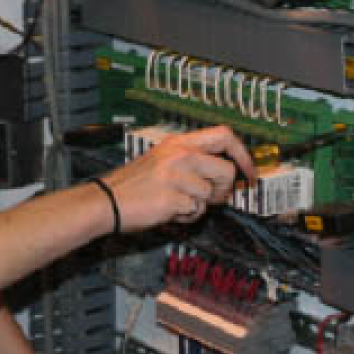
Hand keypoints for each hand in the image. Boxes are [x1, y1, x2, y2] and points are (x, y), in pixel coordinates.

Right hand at [103, 125, 253, 231]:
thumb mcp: (162, 159)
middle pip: (226, 170)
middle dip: (225, 190)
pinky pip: (196, 212)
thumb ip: (193, 161)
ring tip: (177, 204)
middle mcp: (179, 155)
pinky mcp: (172, 198)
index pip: (224, 135)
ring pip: (210, 195)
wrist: (105, 202)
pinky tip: (168, 212)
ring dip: (199, 206)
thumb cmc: (134, 185)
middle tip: (213, 198)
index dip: (242, 154)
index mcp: (178, 142)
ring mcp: (176, 176)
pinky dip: (186, 217)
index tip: (249, 172)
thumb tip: (227, 175)